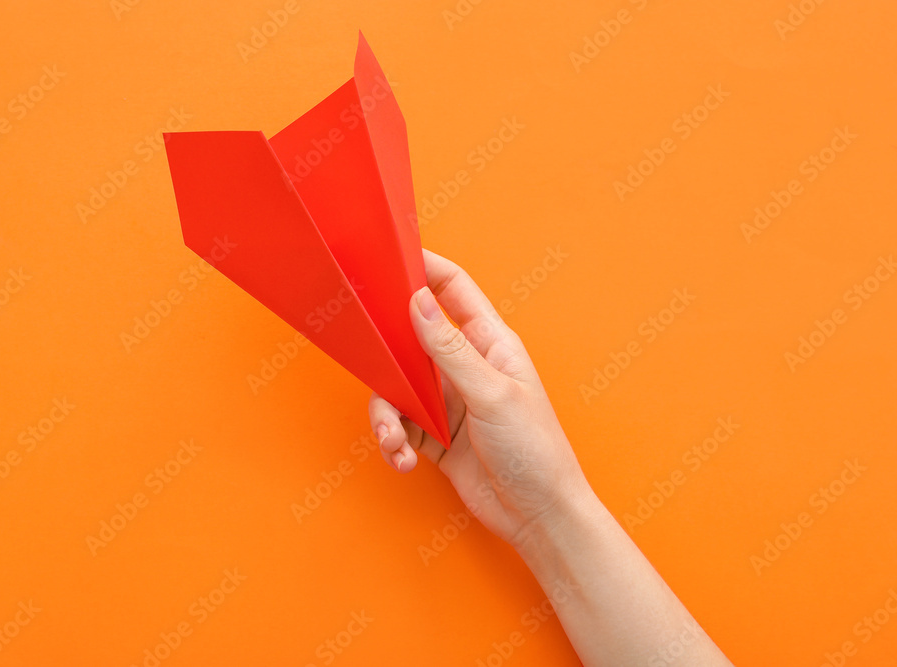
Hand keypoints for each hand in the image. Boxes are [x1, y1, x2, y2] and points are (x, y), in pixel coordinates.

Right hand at [368, 249, 591, 548]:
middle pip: (411, 338)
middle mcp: (466, 367)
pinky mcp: (436, 436)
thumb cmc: (535, 450)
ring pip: (398, 388)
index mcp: (490, 343)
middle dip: (386, 352)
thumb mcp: (491, 393)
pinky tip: (403, 460)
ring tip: (393, 441)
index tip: (388, 259)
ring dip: (387, 415)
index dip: (424, 268)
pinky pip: (400, 425)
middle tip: (367, 354)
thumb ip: (449, 350)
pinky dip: (394, 441)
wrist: (539, 517)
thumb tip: (418, 301)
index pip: (453, 290)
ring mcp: (449, 401)